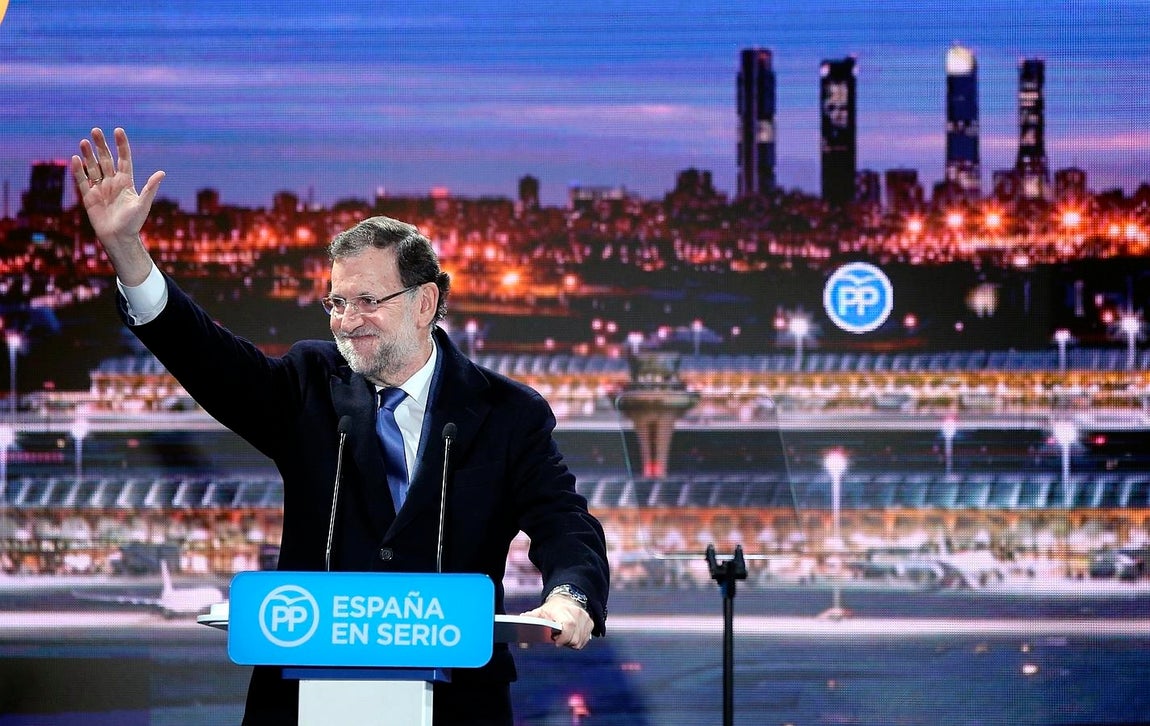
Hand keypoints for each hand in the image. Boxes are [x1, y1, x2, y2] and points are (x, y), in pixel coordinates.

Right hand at [70, 127, 164, 284]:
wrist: (118, 238)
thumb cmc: (133, 223)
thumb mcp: (143, 204)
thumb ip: (150, 188)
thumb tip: (162, 173)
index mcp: (127, 182)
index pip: (124, 159)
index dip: (121, 146)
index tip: (118, 131)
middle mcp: (113, 183)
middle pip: (105, 159)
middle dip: (101, 145)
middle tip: (95, 130)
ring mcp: (100, 189)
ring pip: (93, 167)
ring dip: (88, 155)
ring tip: (84, 141)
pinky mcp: (89, 197)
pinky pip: (82, 181)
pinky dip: (79, 170)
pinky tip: (76, 159)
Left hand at [520, 594, 592, 649]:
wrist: (567, 598)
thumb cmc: (552, 609)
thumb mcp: (540, 612)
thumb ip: (530, 622)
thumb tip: (522, 638)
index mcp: (564, 611)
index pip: (568, 626)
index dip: (563, 638)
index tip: (556, 641)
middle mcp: (578, 614)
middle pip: (575, 639)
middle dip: (564, 642)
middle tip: (557, 638)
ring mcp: (586, 619)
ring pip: (580, 641)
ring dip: (570, 642)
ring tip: (563, 636)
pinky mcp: (591, 624)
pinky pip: (584, 640)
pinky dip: (577, 641)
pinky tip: (570, 636)